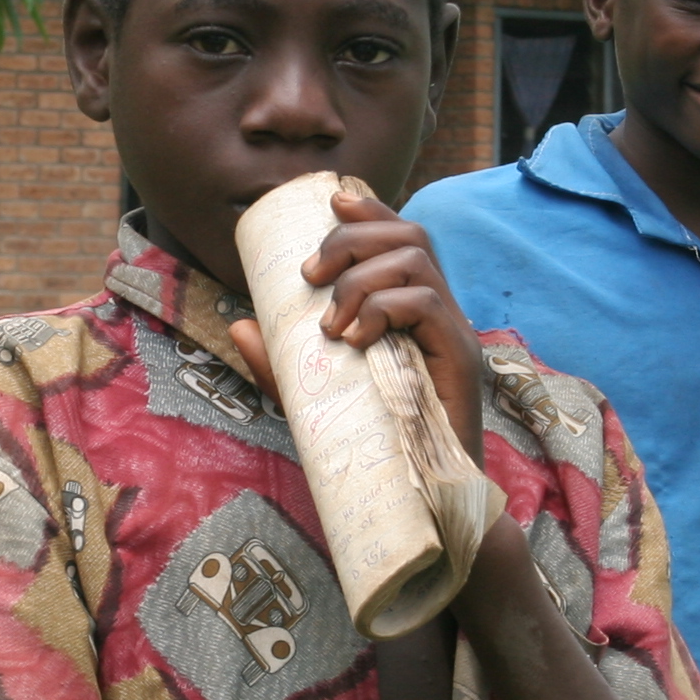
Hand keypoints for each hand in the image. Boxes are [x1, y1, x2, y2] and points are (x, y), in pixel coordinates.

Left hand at [220, 186, 489, 461]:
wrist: (422, 497)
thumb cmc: (372, 442)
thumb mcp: (314, 394)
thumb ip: (278, 363)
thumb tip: (239, 323)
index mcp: (413, 309)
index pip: (401, 236)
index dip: (370, 209)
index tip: (331, 202)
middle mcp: (440, 312)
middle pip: (409, 235)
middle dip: (351, 240)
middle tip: (310, 277)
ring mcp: (454, 333)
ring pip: (415, 261)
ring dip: (361, 280)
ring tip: (331, 323)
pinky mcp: (460, 357)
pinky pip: (426, 304)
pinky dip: (383, 310)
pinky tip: (354, 341)